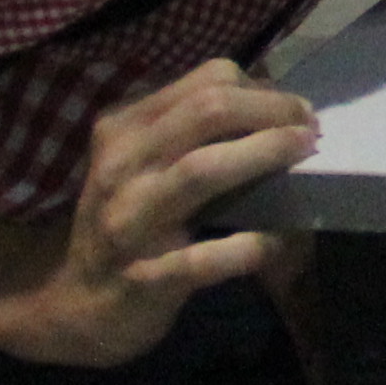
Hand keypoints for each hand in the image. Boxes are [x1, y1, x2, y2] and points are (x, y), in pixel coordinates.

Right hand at [0, 62, 315, 369]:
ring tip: (305, 154)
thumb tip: (272, 97)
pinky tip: (274, 241)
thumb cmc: (128, 218)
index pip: (205, 81)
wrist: (74, 303)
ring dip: (264, 155)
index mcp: (124, 128)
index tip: (292, 111)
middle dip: (272, 111)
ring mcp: (129, 223)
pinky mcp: (144, 278)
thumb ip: (191, 127)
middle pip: (208, 111)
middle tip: (311, 128)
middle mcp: (122, 167)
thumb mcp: (143, 161)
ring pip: (202, 170)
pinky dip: (248, 247)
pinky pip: (202, 259)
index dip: (262, 89)